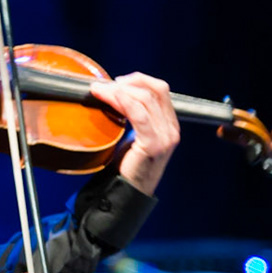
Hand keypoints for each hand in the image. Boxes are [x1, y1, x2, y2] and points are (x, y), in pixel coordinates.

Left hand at [89, 72, 180, 195]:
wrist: (127, 193)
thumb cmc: (128, 165)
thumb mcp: (136, 136)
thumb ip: (136, 116)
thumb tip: (116, 92)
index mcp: (170, 125)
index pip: (160, 90)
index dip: (138, 80)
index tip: (117, 81)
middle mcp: (172, 130)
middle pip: (155, 90)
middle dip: (128, 82)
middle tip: (105, 85)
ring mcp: (165, 138)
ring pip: (145, 99)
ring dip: (119, 90)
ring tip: (100, 90)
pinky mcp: (153, 145)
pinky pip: (138, 114)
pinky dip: (121, 101)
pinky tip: (108, 97)